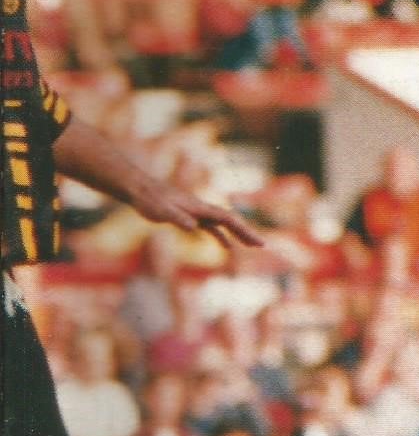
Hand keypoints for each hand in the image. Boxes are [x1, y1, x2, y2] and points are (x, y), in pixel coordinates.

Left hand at [130, 179, 263, 248]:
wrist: (139, 189)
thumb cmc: (149, 199)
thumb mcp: (161, 211)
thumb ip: (178, 218)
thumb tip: (193, 227)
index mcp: (200, 208)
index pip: (227, 219)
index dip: (243, 230)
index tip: (256, 241)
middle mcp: (202, 209)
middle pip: (230, 220)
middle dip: (247, 232)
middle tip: (262, 245)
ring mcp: (197, 213)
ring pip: (223, 224)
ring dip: (238, 234)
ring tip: (252, 246)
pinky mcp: (190, 217)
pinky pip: (212, 228)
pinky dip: (222, 236)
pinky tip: (227, 246)